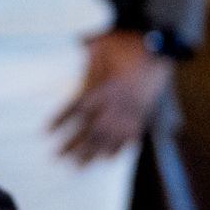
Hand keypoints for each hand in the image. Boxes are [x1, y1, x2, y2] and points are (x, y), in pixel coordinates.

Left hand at [49, 30, 172, 164]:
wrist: (162, 48)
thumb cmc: (130, 44)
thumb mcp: (104, 42)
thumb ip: (87, 50)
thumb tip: (73, 47)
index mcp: (104, 86)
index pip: (78, 107)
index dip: (62, 119)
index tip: (47, 132)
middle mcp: (116, 103)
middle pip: (91, 129)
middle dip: (74, 145)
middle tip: (58, 158)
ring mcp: (131, 111)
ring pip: (109, 137)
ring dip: (93, 153)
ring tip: (79, 166)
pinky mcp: (143, 113)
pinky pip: (130, 137)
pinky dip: (119, 149)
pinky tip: (108, 159)